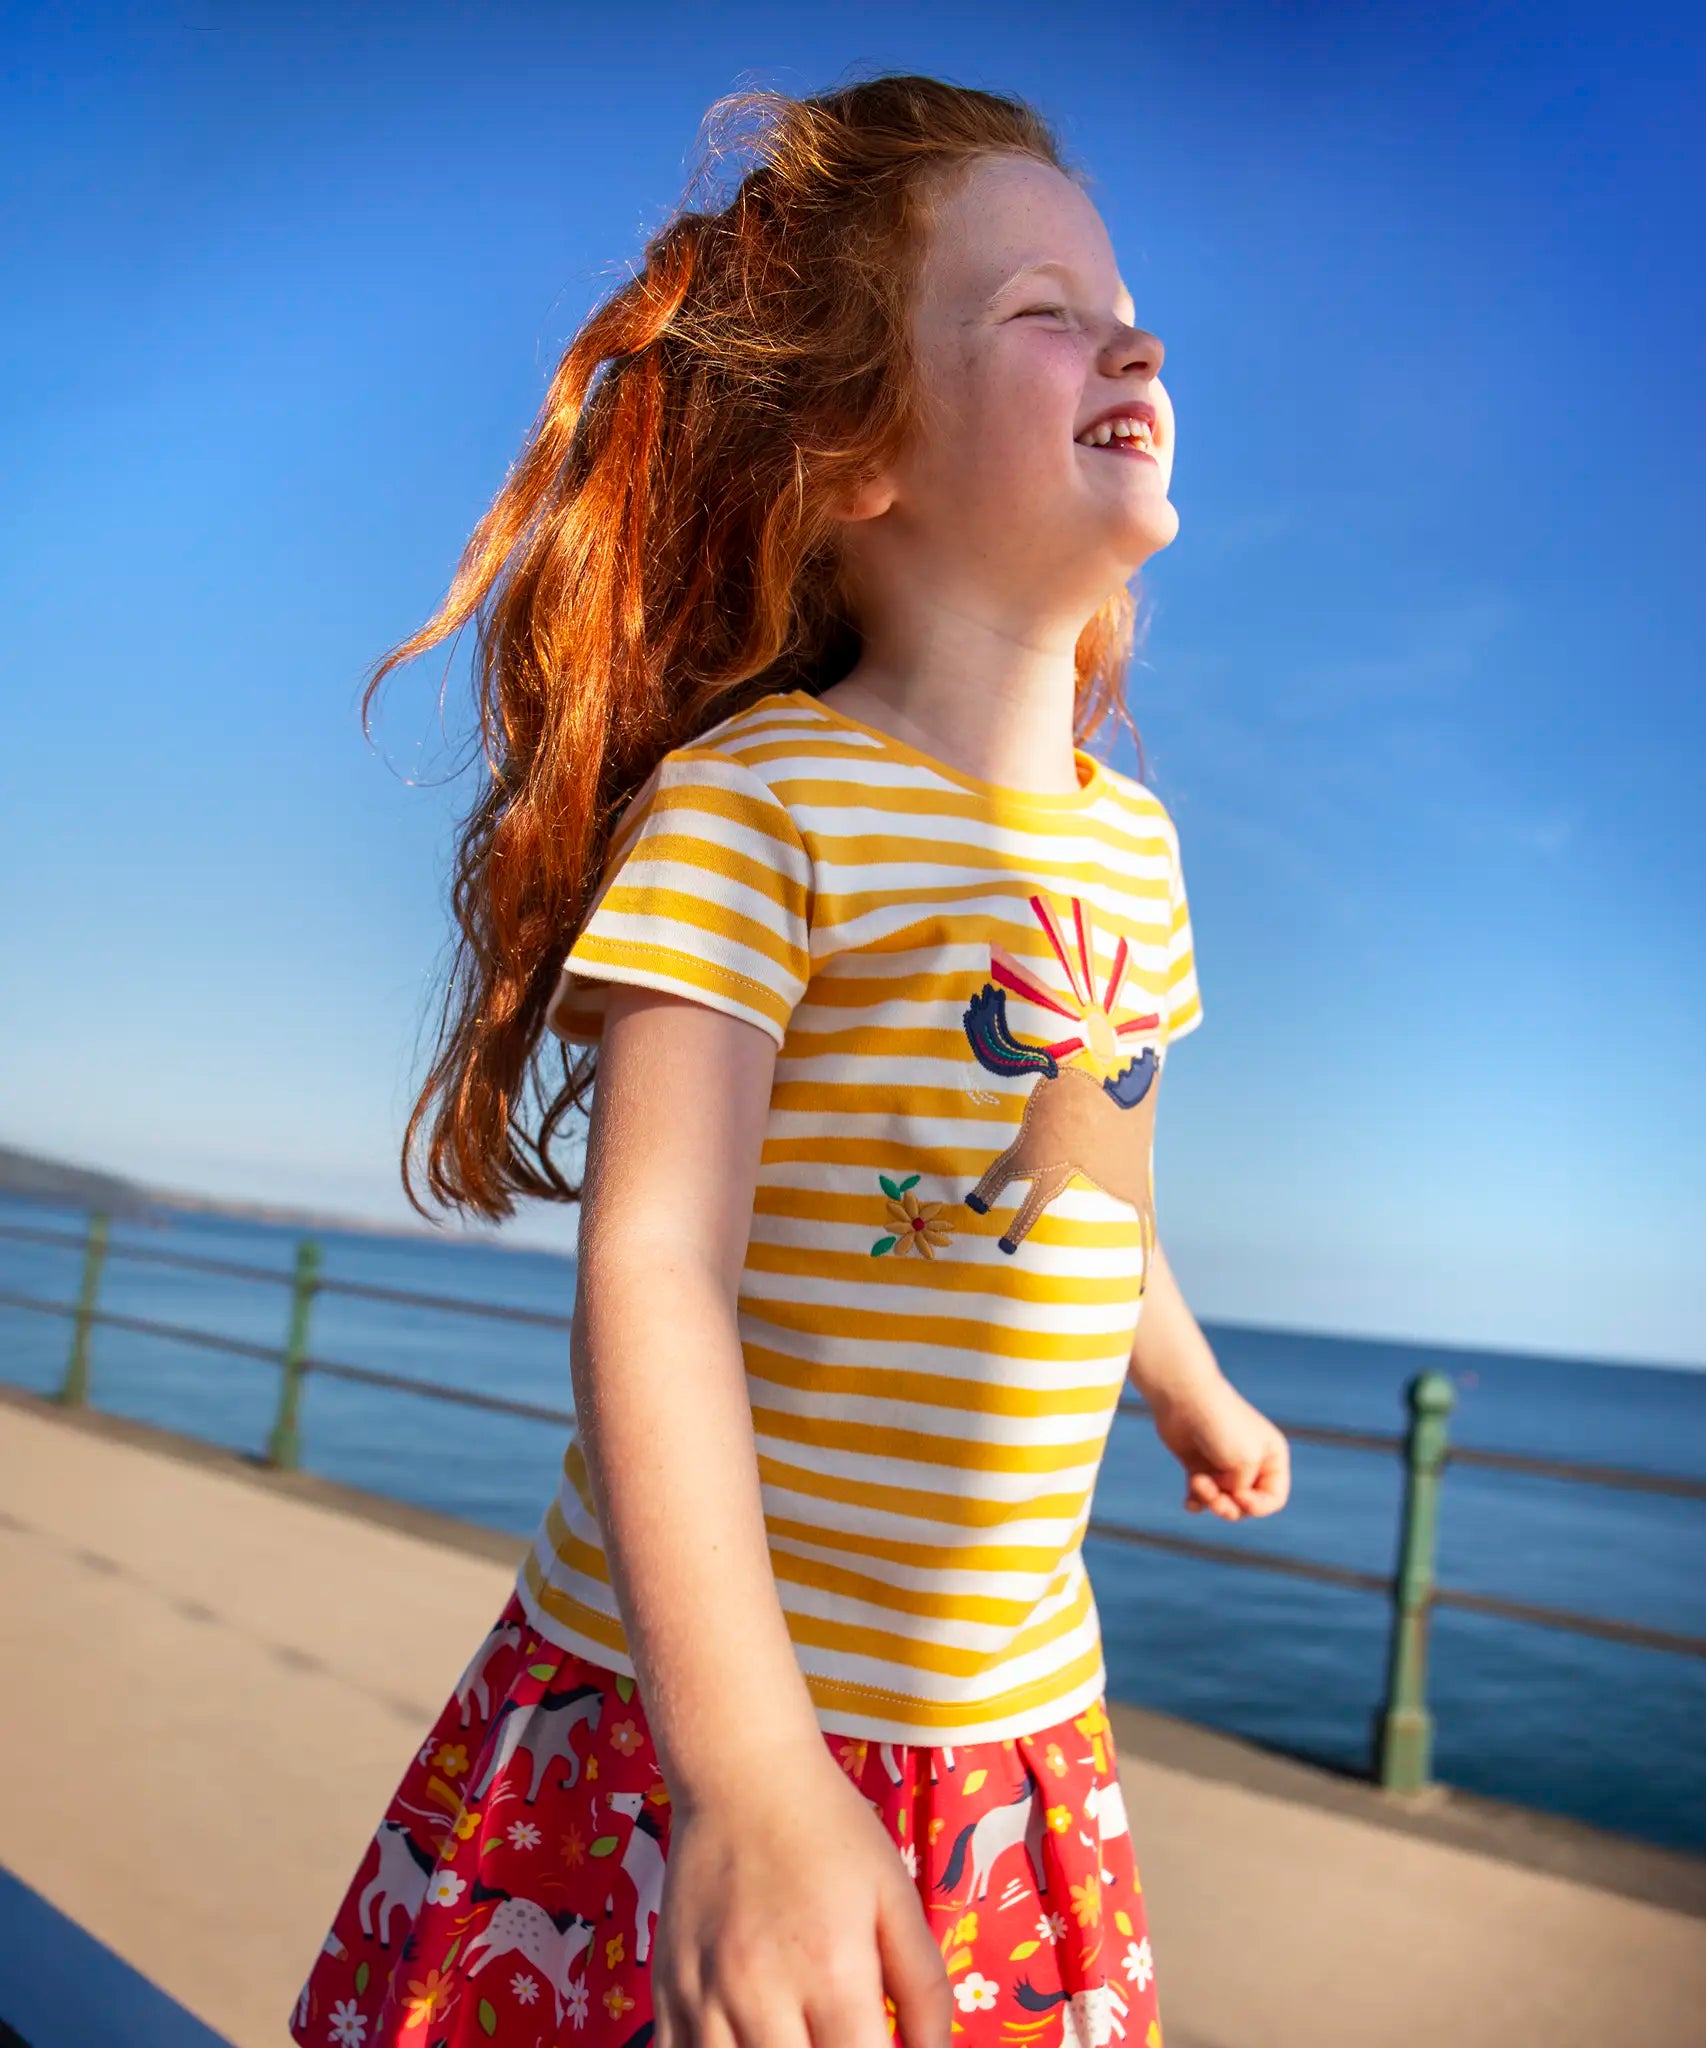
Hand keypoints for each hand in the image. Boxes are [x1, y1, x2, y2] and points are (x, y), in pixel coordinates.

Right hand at [654, 1746, 950, 2047]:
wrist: (741, 1772)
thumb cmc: (828, 1829)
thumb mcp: (895, 1895)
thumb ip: (924, 1989)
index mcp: (832, 1971)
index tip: (878, 2047)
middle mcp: (761, 1995)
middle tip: (837, 2037)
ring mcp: (704, 1996)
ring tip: (794, 2035)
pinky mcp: (665, 1991)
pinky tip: (742, 2040)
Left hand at [1149, 1374, 1290, 1520]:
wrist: (1184, 1398)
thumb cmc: (1220, 1425)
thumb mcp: (1245, 1462)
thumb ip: (1242, 1490)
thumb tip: (1228, 1500)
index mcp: (1272, 1457)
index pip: (1274, 1499)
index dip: (1258, 1506)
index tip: (1240, 1496)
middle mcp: (1250, 1462)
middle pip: (1246, 1504)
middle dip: (1230, 1507)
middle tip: (1214, 1498)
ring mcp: (1223, 1465)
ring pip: (1222, 1501)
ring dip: (1210, 1501)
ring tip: (1197, 1483)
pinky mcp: (1198, 1465)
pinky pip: (1201, 1496)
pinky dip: (1196, 1502)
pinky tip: (1189, 1502)